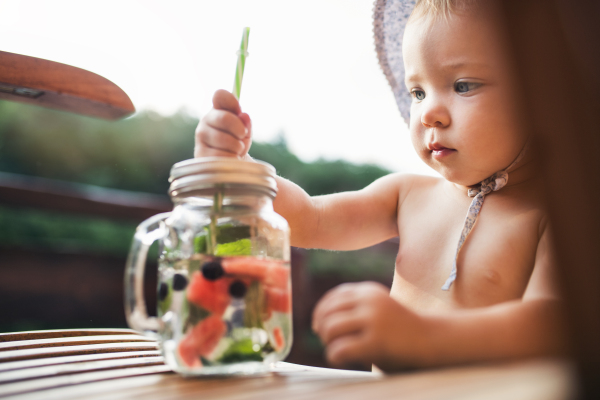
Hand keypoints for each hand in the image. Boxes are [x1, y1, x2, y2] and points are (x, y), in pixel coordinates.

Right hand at [194, 89, 251, 159]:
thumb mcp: (245, 132)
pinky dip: (231, 158)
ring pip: (224, 139)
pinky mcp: (200, 153)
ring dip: (237, 147)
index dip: (232, 101)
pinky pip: (221, 155)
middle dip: (239, 129)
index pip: (220, 96)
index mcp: (218, 110)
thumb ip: (246, 123)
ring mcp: (201, 136)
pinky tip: (229, 158)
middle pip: (224, 118)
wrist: (230, 164)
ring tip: (237, 150)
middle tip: (243, 135)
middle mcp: (206, 120)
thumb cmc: (237, 143)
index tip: (239, 110)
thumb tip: (244, 116)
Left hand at [312, 282, 428, 370]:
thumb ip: (353, 308)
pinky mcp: (376, 342)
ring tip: (336, 349)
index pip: (333, 297)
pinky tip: (339, 359)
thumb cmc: (399, 328)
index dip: (320, 312)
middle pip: (328, 312)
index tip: (318, 325)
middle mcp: (370, 301)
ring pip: (331, 328)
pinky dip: (333, 355)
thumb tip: (316, 321)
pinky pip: (340, 349)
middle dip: (322, 328)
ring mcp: (374, 320)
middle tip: (328, 341)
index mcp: (368, 290)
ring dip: (327, 341)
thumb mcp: (377, 308)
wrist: (430, 340)